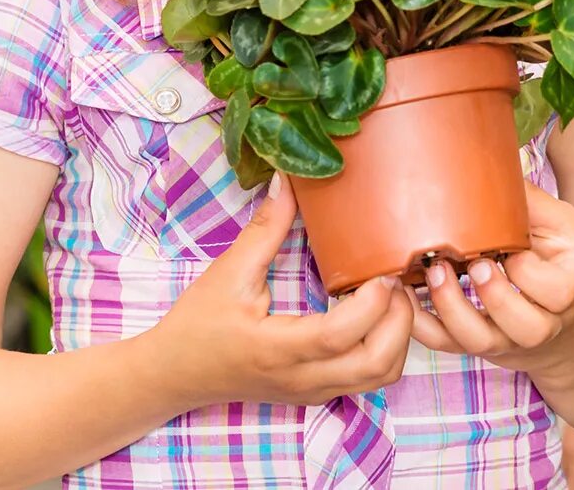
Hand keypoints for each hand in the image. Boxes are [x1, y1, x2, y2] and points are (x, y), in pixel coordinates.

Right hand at [152, 174, 414, 407]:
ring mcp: (312, 391)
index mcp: (276, 348)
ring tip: (390, 297)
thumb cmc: (197, 324)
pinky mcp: (316, 393)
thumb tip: (287, 181)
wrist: (172, 375)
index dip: (371, 303)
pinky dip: (386, 349)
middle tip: (396, 280)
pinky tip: (376, 316)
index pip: (338, 335)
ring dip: (399, 338)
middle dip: (401, 321)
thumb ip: (264, 229)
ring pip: (379, 378)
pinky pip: (367, 381)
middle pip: (376, 365)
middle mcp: (301, 378)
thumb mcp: (227, 273)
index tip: (380, 269)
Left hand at [408, 180, 573, 376]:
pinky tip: (406, 293)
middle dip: (494, 296)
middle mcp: (544, 324)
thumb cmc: (560, 263)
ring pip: (481, 342)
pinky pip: (447, 346)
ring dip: (452, 309)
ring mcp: (508, 341)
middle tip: (474, 264)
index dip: (532, 273)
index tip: (513, 249)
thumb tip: (494, 160)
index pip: (559, 293)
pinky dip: (421, 324)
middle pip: (525, 328)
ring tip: (435, 273)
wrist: (566, 323)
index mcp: (572, 288)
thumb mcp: (562, 227)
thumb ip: (533, 203)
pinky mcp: (478, 347)